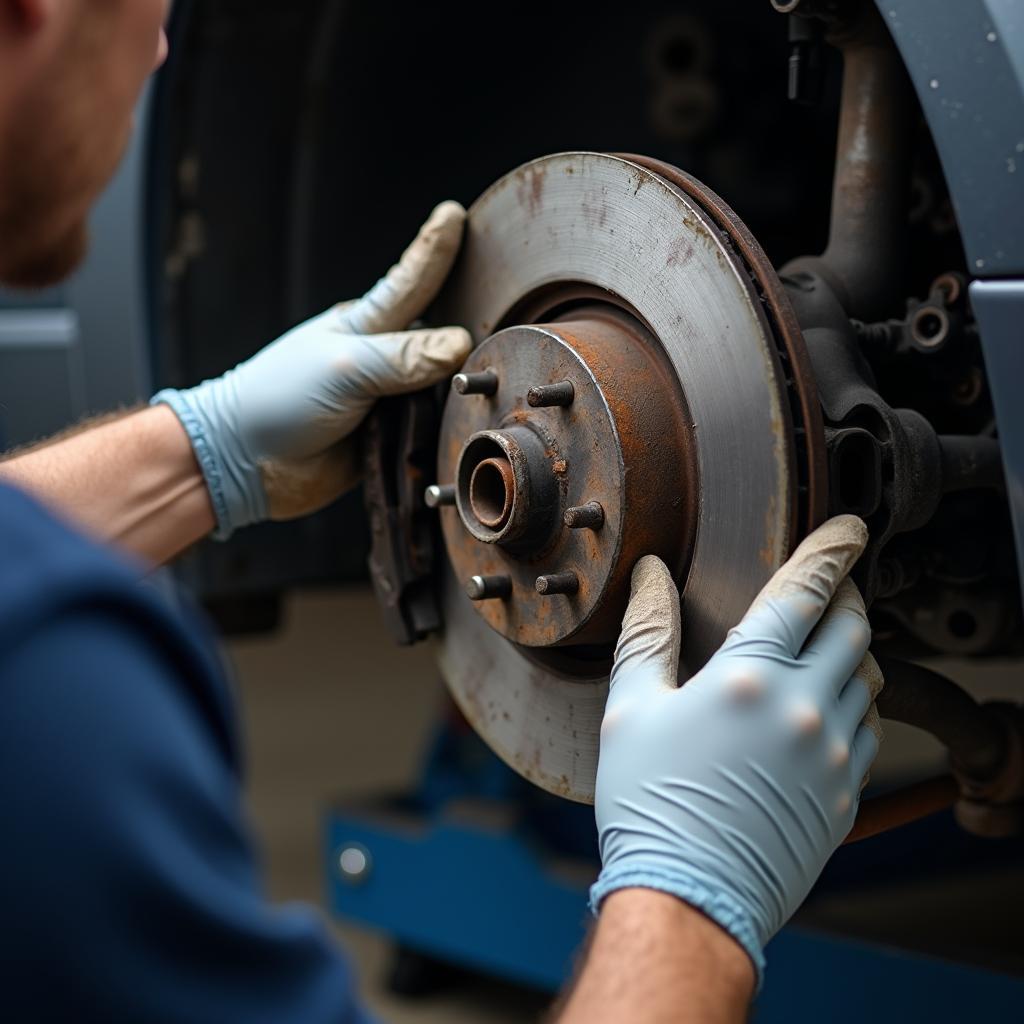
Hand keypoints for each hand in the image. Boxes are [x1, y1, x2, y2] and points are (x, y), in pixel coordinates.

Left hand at [153, 202, 471, 537]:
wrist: (247, 464)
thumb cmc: (279, 401)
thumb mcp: (342, 368)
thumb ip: (402, 357)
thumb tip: (460, 344)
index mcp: (367, 327)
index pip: (411, 282)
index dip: (434, 250)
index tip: (454, 215)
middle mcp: (382, 358)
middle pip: (441, 336)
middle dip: (470, 321)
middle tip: (505, 302)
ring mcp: (387, 399)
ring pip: (443, 387)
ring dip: (464, 385)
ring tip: (497, 375)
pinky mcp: (391, 439)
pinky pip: (431, 431)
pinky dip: (446, 429)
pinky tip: (468, 426)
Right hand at [591, 516, 883, 982]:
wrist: (687, 898)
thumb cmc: (649, 803)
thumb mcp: (632, 707)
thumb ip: (648, 631)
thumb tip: (652, 575)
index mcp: (749, 677)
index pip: (806, 590)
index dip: (833, 548)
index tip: (850, 527)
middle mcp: (804, 708)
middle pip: (855, 627)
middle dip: (846, 595)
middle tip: (827, 588)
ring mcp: (833, 755)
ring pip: (870, 678)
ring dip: (852, 651)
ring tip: (820, 650)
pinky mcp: (844, 795)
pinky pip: (868, 731)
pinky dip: (854, 705)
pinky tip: (819, 711)